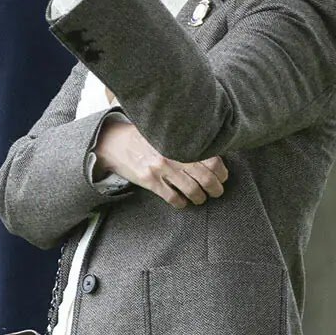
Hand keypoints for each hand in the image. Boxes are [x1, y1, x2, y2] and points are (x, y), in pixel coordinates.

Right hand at [93, 120, 228, 207]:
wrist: (113, 142)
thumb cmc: (142, 136)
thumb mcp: (164, 132)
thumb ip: (184, 139)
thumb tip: (210, 149)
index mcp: (179, 140)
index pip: (211, 159)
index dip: (221, 171)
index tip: (222, 176)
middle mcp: (172, 154)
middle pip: (205, 177)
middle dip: (215, 189)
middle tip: (216, 191)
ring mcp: (160, 168)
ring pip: (192, 190)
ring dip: (200, 198)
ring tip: (200, 198)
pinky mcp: (150, 181)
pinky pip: (173, 198)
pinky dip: (182, 203)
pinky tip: (182, 201)